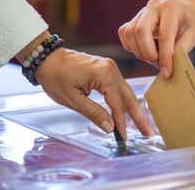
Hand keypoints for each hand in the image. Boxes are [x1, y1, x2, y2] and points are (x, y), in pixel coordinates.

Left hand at [34, 47, 152, 138]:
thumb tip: (110, 127)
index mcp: (104, 75)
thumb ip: (94, 113)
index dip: (121, 122)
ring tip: (142, 125)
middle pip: (129, 97)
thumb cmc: (56, 77)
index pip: (118, 104)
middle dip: (138, 116)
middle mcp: (111, 69)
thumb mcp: (73, 99)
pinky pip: (119, 87)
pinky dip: (124, 100)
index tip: (124, 136)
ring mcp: (110, 67)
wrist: (47, 58)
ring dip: (133, 109)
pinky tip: (129, 110)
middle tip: (148, 132)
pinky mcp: (107, 68)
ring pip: (126, 92)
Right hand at [118, 0, 194, 77]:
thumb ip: (180, 50)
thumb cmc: (192, 22)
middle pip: (140, 31)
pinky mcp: (134, 19)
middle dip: (148, 53)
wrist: (188, 8)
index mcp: (171, 9)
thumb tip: (166, 67)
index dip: (164, 57)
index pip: (164, 35)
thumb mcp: (193, 35)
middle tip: (158, 63)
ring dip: (139, 51)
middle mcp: (153, 7)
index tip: (167, 72)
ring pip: (129, 33)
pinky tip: (144, 51)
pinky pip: (124, 33)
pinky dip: (131, 46)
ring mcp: (142, 12)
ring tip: (153, 58)